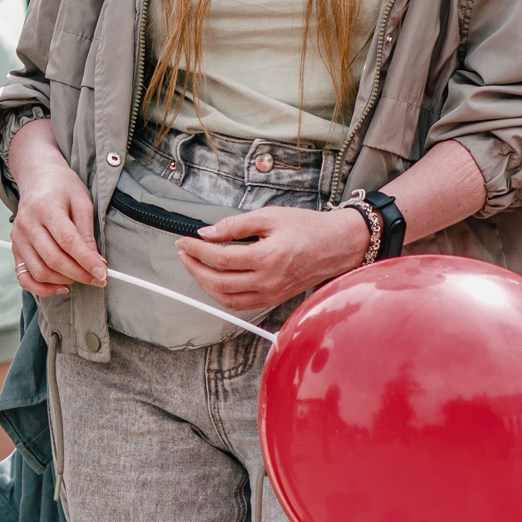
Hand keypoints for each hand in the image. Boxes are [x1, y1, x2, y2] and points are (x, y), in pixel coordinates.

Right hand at [5, 119, 104, 295]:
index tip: (103, 273)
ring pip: (39, 271)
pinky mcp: (15, 247)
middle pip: (53, 259)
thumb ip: (87, 232)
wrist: (37, 176)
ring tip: (82, 277)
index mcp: (45, 207)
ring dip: (64, 281)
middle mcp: (27, 223)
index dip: (86, 260)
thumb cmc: (63, 187)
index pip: (67, 241)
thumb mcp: (82, 202)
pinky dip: (42, 288)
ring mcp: (18, 237)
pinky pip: (24, 277)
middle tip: (98, 279)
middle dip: (79, 274)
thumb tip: (96, 263)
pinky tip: (61, 286)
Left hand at [174, 205, 374, 311]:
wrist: (337, 245)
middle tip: (184, 253)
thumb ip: (235, 225)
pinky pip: (240, 304)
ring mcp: (272, 294)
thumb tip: (207, 233)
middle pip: (219, 282)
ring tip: (195, 266)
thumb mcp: (270, 216)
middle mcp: (269, 281)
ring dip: (205, 284)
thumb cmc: (308, 228)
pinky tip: (214, 280)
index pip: (221, 258)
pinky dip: (222, 295)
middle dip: (195, 268)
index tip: (184, 241)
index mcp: (268, 258)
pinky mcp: (274, 300)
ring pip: (226, 299)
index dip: (197, 250)